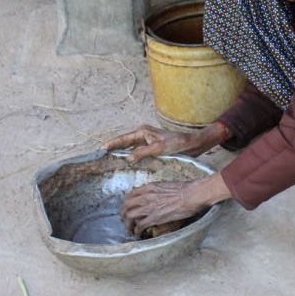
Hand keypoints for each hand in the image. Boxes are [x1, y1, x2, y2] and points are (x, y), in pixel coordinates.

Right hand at [102, 123, 225, 161]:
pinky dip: (131, 157)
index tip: (101, 148)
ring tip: (110, 161)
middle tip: (101, 156)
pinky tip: (127, 163)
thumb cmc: (177, 143)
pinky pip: (138, 152)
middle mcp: (143, 135)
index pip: (123, 138)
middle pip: (125, 142)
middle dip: (114, 148)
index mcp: (143, 132)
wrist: (192, 144)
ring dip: (122, 153)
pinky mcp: (152, 148)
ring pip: (130, 148)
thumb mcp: (159, 148)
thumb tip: (128, 158)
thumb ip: (143, 152)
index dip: (112, 143)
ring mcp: (147, 141)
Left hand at [121, 175, 230, 234]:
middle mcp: (146, 196)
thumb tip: (154, 195)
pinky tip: (138, 233)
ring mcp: (149, 207)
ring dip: (128, 224)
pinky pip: (140, 225)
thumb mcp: (166, 185)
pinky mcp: (155, 218)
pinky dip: (136, 230)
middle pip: (126, 205)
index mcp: (149, 187)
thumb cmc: (184, 190)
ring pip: (129, 216)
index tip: (128, 208)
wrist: (192, 195)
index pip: (131, 194)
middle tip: (126, 220)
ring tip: (130, 229)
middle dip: (124, 214)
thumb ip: (156, 190)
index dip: (127, 203)